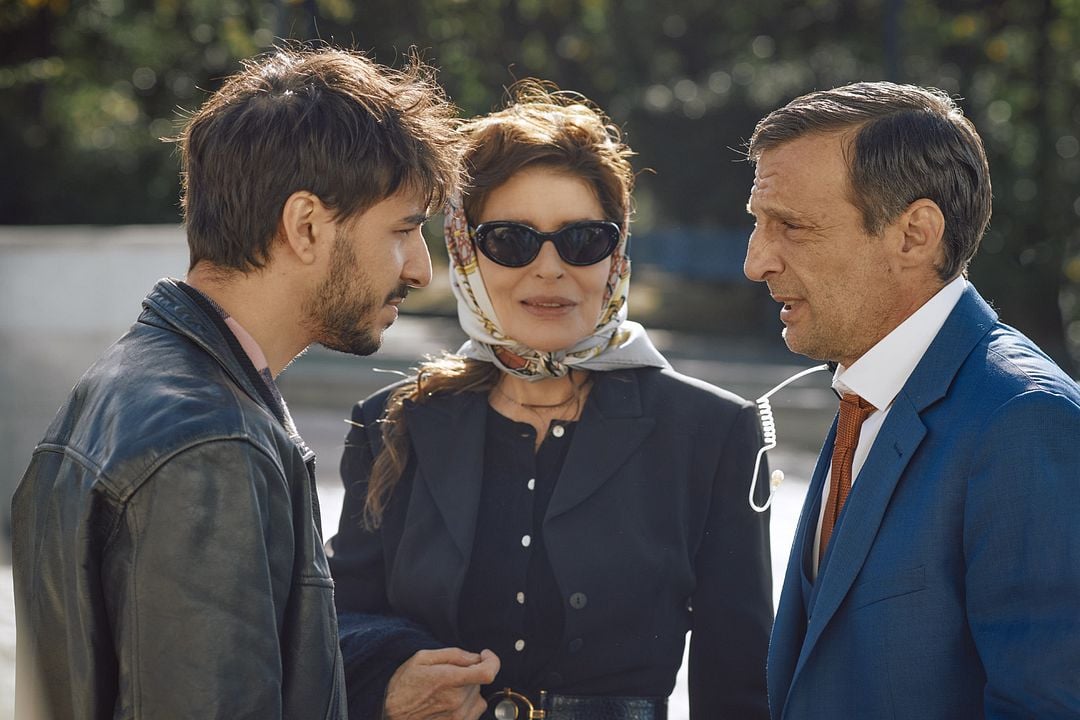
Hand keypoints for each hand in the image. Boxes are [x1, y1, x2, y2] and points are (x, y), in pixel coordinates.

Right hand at [383, 647, 500, 719]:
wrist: (391, 714)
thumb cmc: (403, 685)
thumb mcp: (422, 658)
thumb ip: (453, 655)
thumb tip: (475, 657)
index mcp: (449, 680)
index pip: (488, 672)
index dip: (492, 660)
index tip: (484, 655)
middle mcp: (457, 701)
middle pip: (480, 682)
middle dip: (471, 673)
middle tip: (451, 674)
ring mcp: (458, 717)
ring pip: (479, 697)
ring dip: (469, 690)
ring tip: (448, 690)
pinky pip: (475, 712)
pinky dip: (467, 704)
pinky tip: (449, 702)